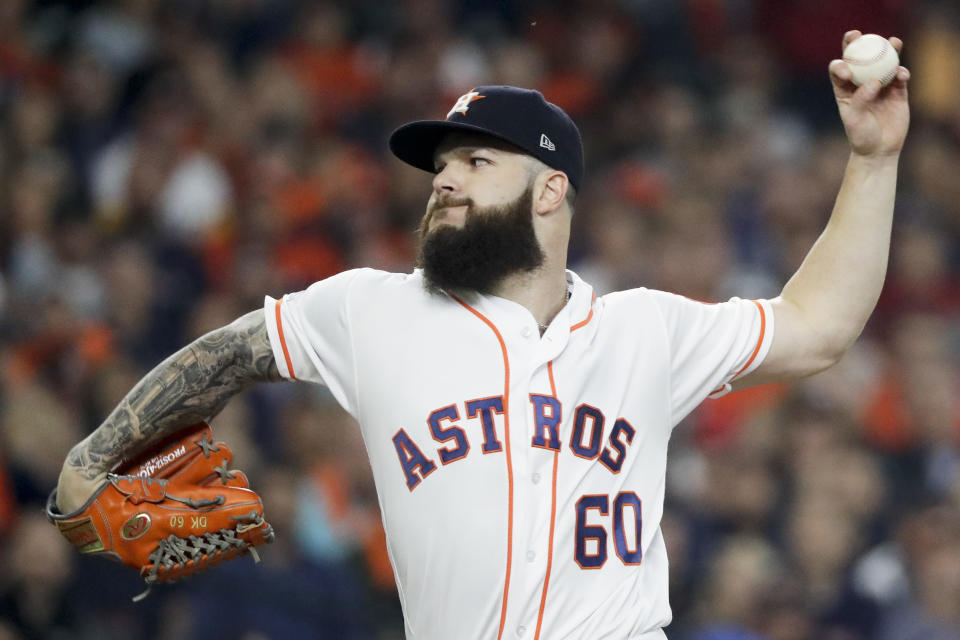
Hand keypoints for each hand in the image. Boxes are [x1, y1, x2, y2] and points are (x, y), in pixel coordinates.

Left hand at [829, 31, 909, 157]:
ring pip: (883, 62)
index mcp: (844, 90)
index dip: (839, 62)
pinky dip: (901, 72)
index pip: (839, 70)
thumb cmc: (860, 136)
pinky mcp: (898, 91)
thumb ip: (861, 100)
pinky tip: (901, 74)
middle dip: (858, 43)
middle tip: (860, 34)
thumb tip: (874, 81)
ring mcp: (880, 85)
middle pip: (859, 59)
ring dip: (888, 50)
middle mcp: (861, 84)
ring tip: (893, 42)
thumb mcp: (855, 121)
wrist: (879, 150)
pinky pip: (900, 76)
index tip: (845, 67)